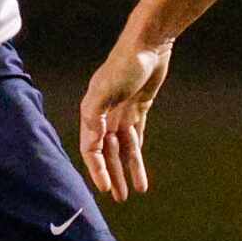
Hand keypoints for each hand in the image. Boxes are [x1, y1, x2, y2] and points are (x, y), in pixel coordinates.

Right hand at [79, 39, 172, 199]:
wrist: (149, 43)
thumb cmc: (125, 63)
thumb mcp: (106, 89)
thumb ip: (96, 115)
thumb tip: (93, 140)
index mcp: (92, 112)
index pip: (91, 148)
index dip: (97, 169)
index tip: (106, 188)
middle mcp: (105, 114)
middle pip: (108, 152)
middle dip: (114, 174)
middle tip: (120, 196)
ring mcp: (122, 111)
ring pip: (124, 147)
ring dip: (129, 167)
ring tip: (136, 189)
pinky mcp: (138, 107)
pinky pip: (136, 135)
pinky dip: (137, 151)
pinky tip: (138, 165)